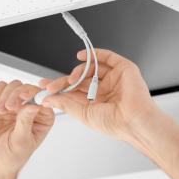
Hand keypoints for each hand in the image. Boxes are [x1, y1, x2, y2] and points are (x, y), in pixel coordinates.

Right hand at [0, 80, 54, 174]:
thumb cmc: (13, 156)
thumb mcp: (22, 142)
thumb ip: (26, 122)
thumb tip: (34, 105)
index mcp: (43, 117)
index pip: (44, 97)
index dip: (35, 94)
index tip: (24, 97)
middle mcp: (31, 108)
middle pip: (27, 88)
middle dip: (17, 95)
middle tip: (9, 107)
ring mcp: (16, 104)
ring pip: (14, 86)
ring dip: (5, 95)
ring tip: (0, 110)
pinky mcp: (1, 102)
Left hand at [39, 49, 157, 140]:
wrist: (134, 122)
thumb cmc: (115, 123)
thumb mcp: (83, 114)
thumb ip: (65, 104)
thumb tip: (47, 99)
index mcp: (94, 101)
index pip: (72, 91)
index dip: (58, 88)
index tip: (44, 87)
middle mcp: (102, 89)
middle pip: (79, 79)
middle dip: (63, 81)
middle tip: (51, 85)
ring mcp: (112, 79)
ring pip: (90, 68)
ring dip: (77, 71)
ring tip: (71, 79)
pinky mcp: (123, 69)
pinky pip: (107, 57)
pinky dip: (94, 54)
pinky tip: (81, 56)